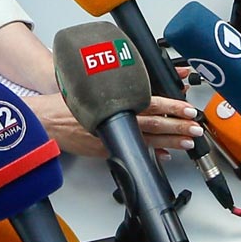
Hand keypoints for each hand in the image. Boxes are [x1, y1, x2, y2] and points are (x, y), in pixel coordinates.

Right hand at [28, 92, 198, 159]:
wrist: (44, 121)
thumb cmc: (67, 102)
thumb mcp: (93, 87)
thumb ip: (116, 87)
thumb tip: (138, 85)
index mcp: (116, 103)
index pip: (149, 104)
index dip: (171, 107)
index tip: (187, 109)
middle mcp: (116, 121)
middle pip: (154, 125)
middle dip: (177, 127)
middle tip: (196, 129)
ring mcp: (112, 138)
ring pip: (147, 141)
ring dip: (170, 142)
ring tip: (187, 142)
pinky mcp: (105, 150)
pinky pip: (133, 152)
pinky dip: (150, 154)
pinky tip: (163, 156)